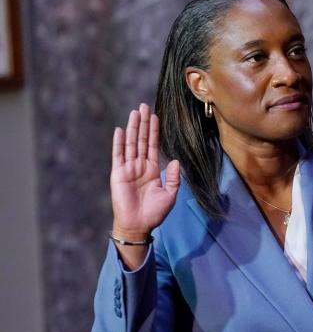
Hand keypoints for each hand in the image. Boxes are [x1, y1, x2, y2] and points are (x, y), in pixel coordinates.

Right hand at [111, 103, 180, 239]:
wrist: (139, 225)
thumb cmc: (155, 213)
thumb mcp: (170, 194)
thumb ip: (173, 177)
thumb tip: (175, 161)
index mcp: (152, 169)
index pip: (153, 145)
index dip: (154, 131)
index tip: (155, 116)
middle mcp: (139, 166)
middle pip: (141, 140)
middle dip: (143, 123)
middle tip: (144, 106)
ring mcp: (128, 168)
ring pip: (131, 143)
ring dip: (132, 128)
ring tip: (135, 112)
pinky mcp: (118, 174)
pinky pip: (118, 155)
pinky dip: (119, 143)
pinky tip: (120, 130)